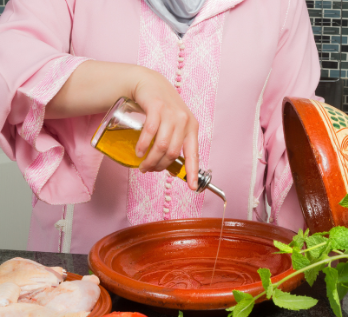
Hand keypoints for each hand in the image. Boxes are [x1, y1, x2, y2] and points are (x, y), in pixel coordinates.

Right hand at [132, 67, 198, 189]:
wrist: (149, 83)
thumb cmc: (162, 109)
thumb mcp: (174, 125)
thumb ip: (175, 143)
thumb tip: (171, 168)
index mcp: (192, 128)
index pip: (193, 154)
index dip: (192, 172)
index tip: (191, 187)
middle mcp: (184, 121)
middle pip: (172, 153)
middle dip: (159, 166)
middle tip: (148, 170)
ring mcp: (171, 113)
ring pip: (162, 145)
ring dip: (151, 159)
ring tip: (142, 164)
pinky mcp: (157, 106)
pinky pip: (150, 131)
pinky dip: (144, 145)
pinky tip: (139, 152)